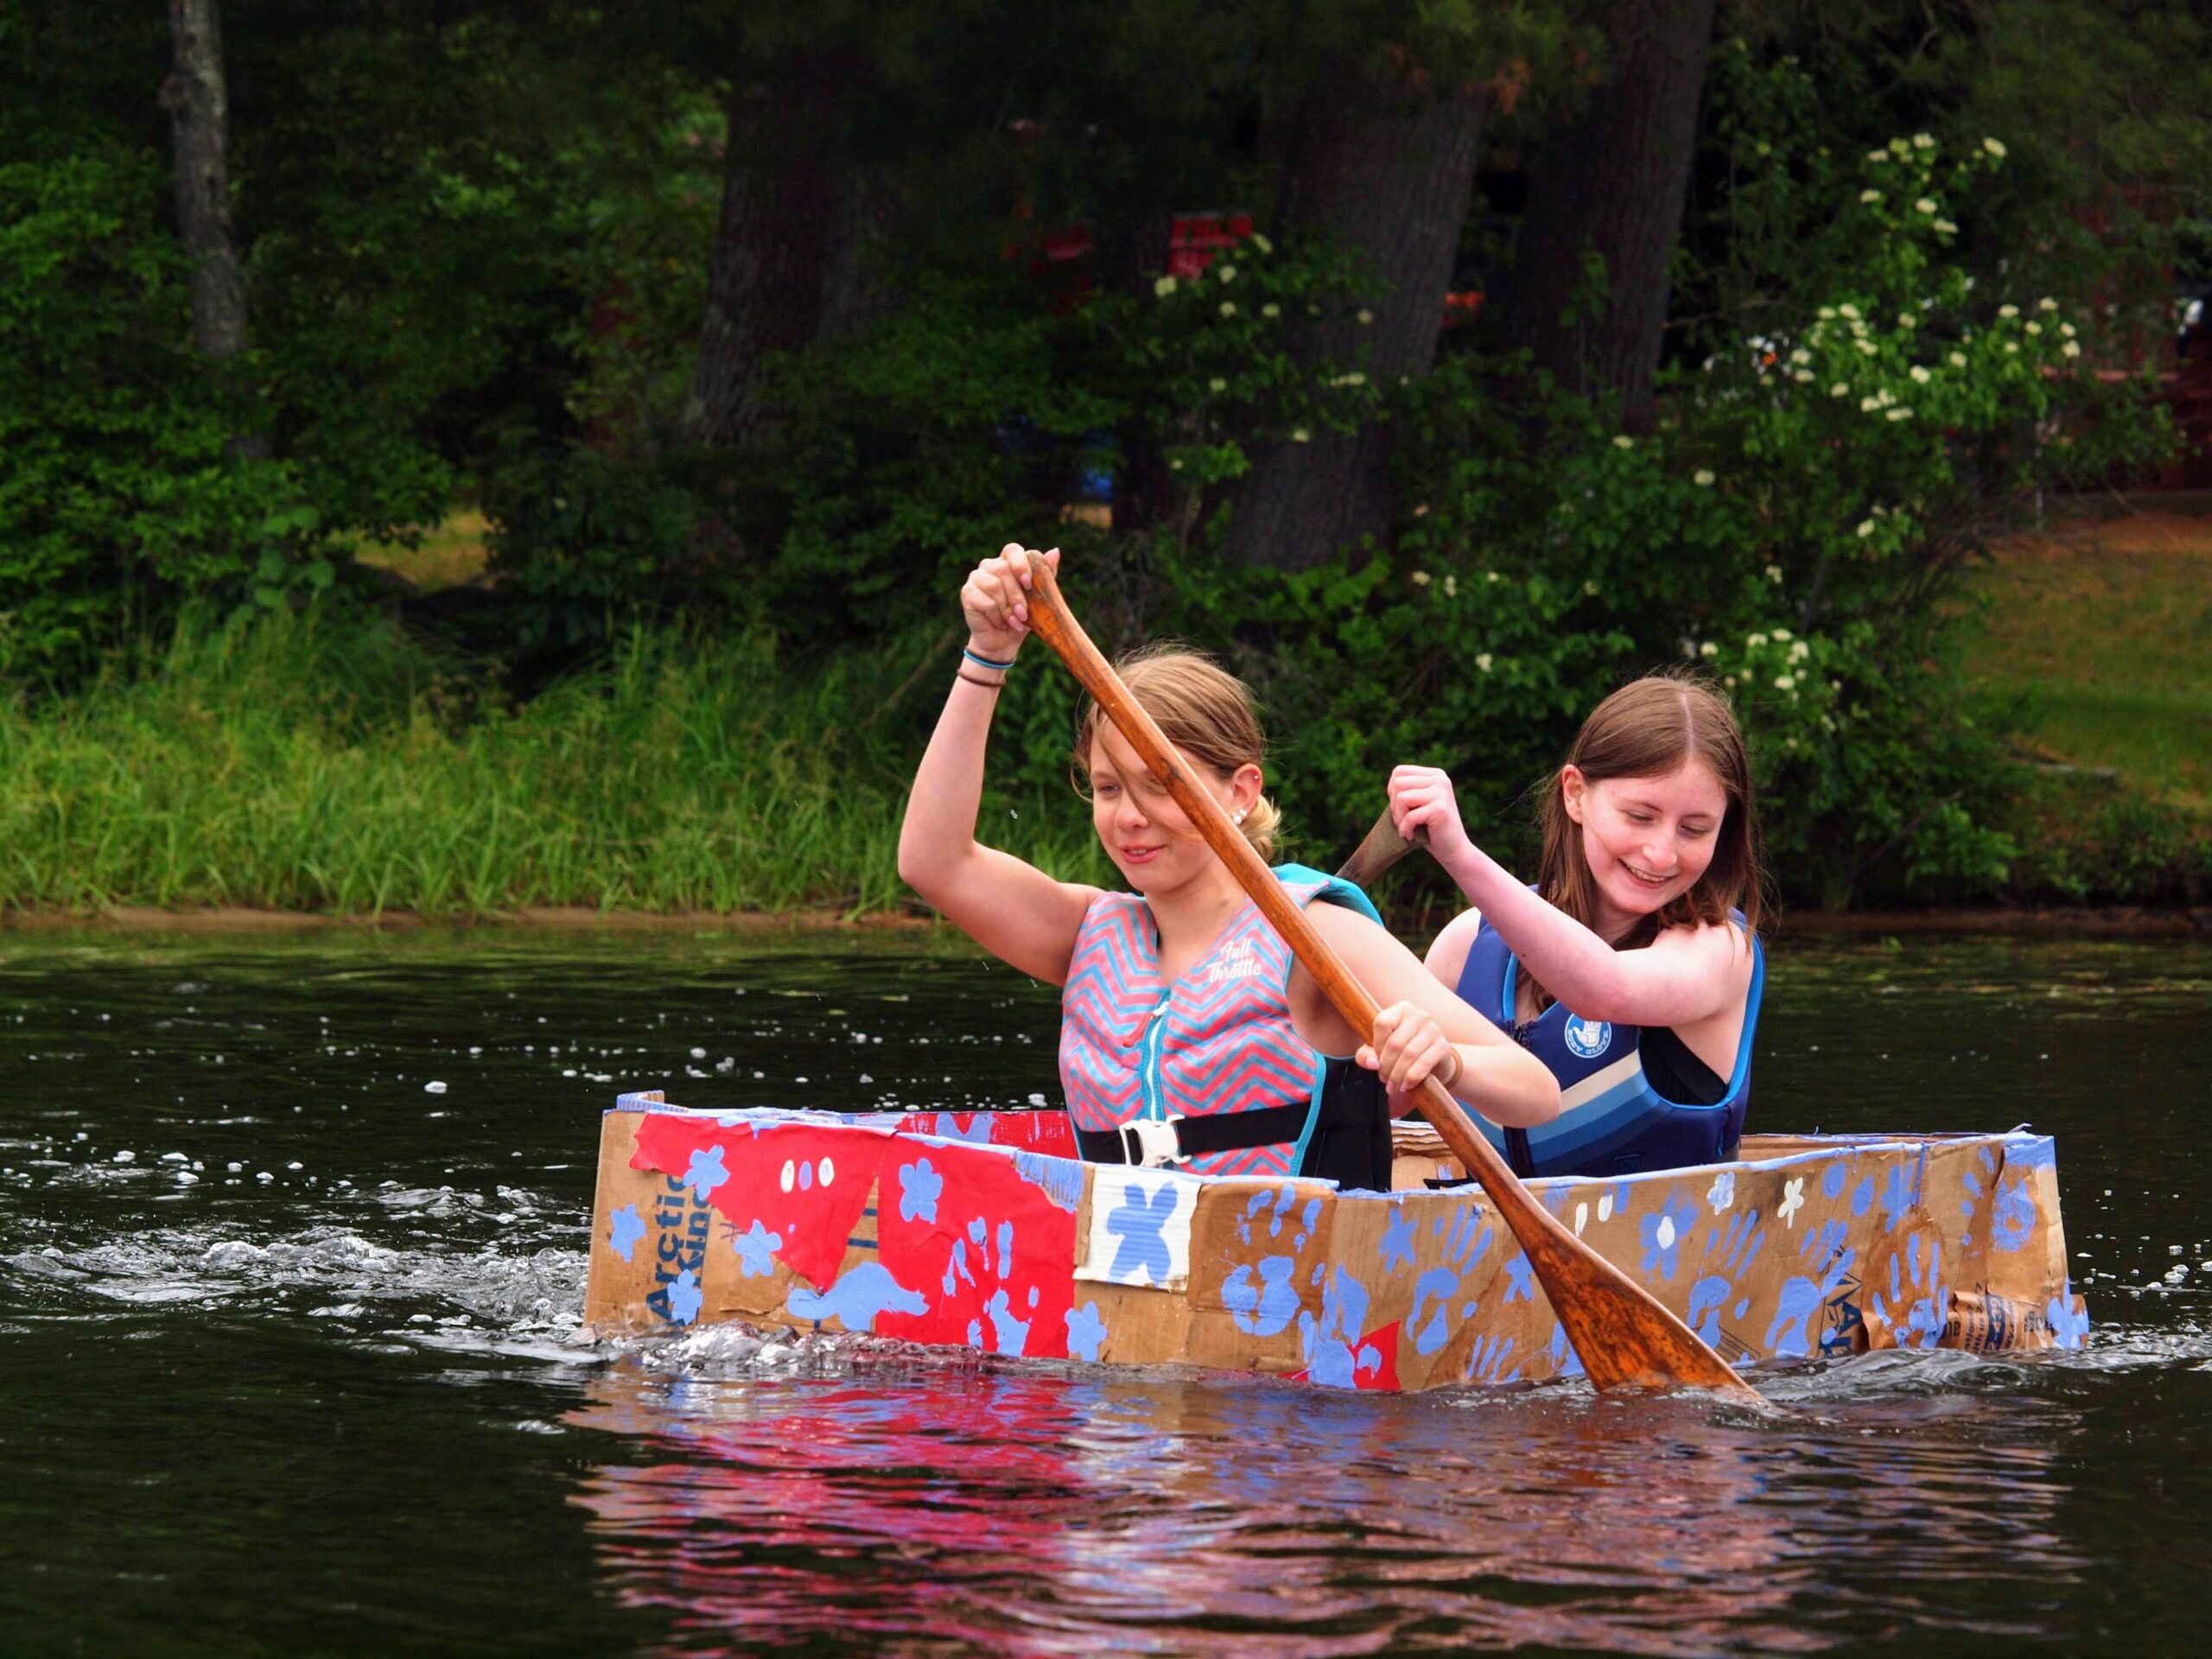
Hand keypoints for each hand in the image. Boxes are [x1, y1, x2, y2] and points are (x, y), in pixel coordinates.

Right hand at [960, 544, 1058, 662]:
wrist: (1004, 640)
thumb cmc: (1022, 616)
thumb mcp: (1038, 597)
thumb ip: (1045, 574)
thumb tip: (1055, 551)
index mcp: (1008, 562)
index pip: (1012, 550)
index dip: (1020, 564)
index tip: (1028, 583)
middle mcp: (989, 565)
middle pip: (1002, 570)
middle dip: (1016, 595)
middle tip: (1023, 614)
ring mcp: (976, 577)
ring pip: (993, 585)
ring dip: (1007, 608)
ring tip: (1014, 622)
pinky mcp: (967, 593)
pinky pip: (985, 601)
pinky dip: (996, 616)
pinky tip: (1000, 623)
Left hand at [1358, 1001, 1462, 1094]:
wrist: (1434, 1062)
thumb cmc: (1402, 1052)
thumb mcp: (1380, 1051)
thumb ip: (1367, 1054)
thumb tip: (1372, 1063)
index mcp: (1401, 1009)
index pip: (1382, 1022)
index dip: (1376, 1045)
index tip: (1377, 1060)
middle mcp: (1419, 1015)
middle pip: (1395, 1042)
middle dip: (1386, 1066)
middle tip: (1383, 1080)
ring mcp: (1433, 1029)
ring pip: (1409, 1054)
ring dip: (1398, 1075)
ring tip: (1392, 1086)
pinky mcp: (1443, 1046)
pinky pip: (1424, 1063)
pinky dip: (1412, 1077)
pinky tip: (1406, 1086)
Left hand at [1387, 764, 1474, 869]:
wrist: (1453, 849)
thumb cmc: (1430, 828)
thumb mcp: (1418, 803)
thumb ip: (1407, 789)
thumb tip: (1391, 783)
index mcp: (1435, 775)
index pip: (1399, 772)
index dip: (1392, 791)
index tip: (1401, 808)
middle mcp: (1441, 779)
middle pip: (1398, 783)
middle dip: (1394, 806)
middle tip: (1403, 821)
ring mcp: (1442, 792)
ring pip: (1401, 797)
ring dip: (1399, 817)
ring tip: (1407, 828)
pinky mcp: (1440, 809)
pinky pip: (1409, 816)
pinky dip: (1405, 828)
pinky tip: (1411, 835)